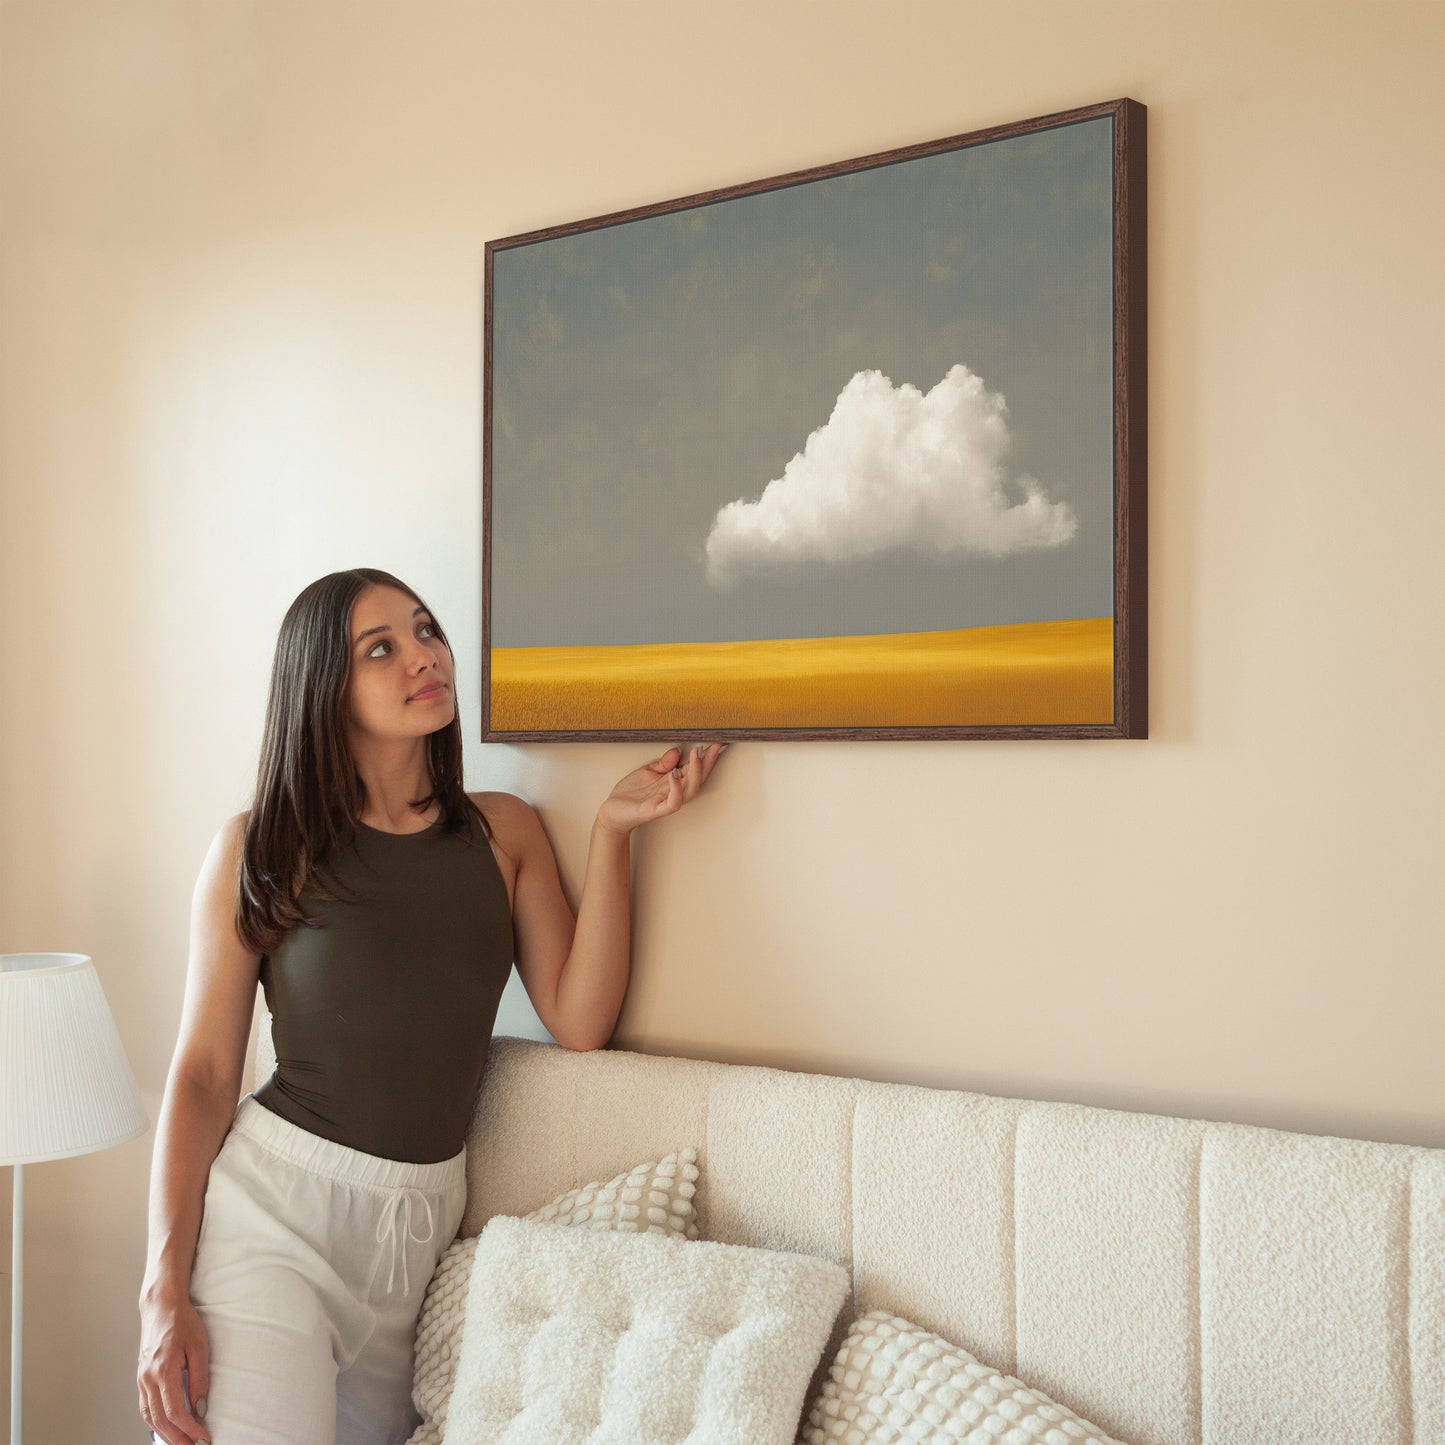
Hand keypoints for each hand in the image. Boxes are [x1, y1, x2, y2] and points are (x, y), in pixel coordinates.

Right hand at [138, 1290, 210, 1443]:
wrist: (161, 1307)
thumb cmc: (182, 1322)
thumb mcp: (199, 1346)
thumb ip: (199, 1378)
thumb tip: (201, 1407)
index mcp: (163, 1370)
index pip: (175, 1411)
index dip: (189, 1428)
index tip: (203, 1437)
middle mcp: (148, 1378)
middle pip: (160, 1420)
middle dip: (177, 1438)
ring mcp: (141, 1379)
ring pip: (149, 1417)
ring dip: (165, 1434)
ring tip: (181, 1444)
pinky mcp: (141, 1378)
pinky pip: (145, 1407)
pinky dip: (154, 1423)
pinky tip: (165, 1428)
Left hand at [596, 743, 727, 836]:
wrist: (612, 811)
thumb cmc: (630, 793)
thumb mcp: (648, 771)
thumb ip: (663, 763)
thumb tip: (677, 751)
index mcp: (673, 782)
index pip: (694, 768)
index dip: (706, 757)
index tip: (717, 742)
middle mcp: (673, 792)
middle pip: (698, 778)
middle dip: (708, 762)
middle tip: (714, 746)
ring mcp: (666, 802)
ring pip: (690, 790)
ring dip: (695, 772)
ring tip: (697, 755)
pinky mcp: (655, 810)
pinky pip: (672, 803)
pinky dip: (676, 789)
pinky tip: (674, 774)